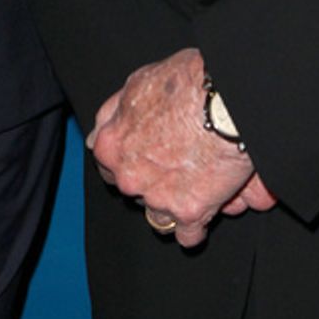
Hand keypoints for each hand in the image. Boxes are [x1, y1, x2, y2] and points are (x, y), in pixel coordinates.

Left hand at [87, 48, 274, 245]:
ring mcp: (157, 197)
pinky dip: (197, 226)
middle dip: (154, 183)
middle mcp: (129, 176)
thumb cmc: (186, 84)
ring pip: (158, 217)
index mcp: (111, 145)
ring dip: (172, 207)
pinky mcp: (187, 213)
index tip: (148, 158)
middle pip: (135, 191)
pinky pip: (187, 235)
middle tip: (180, 166)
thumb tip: (93, 139)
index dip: (131, 160)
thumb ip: (113, 114)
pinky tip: (209, 208)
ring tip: (196, 186)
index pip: (109, 165)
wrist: (225, 101)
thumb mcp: (137, 83)